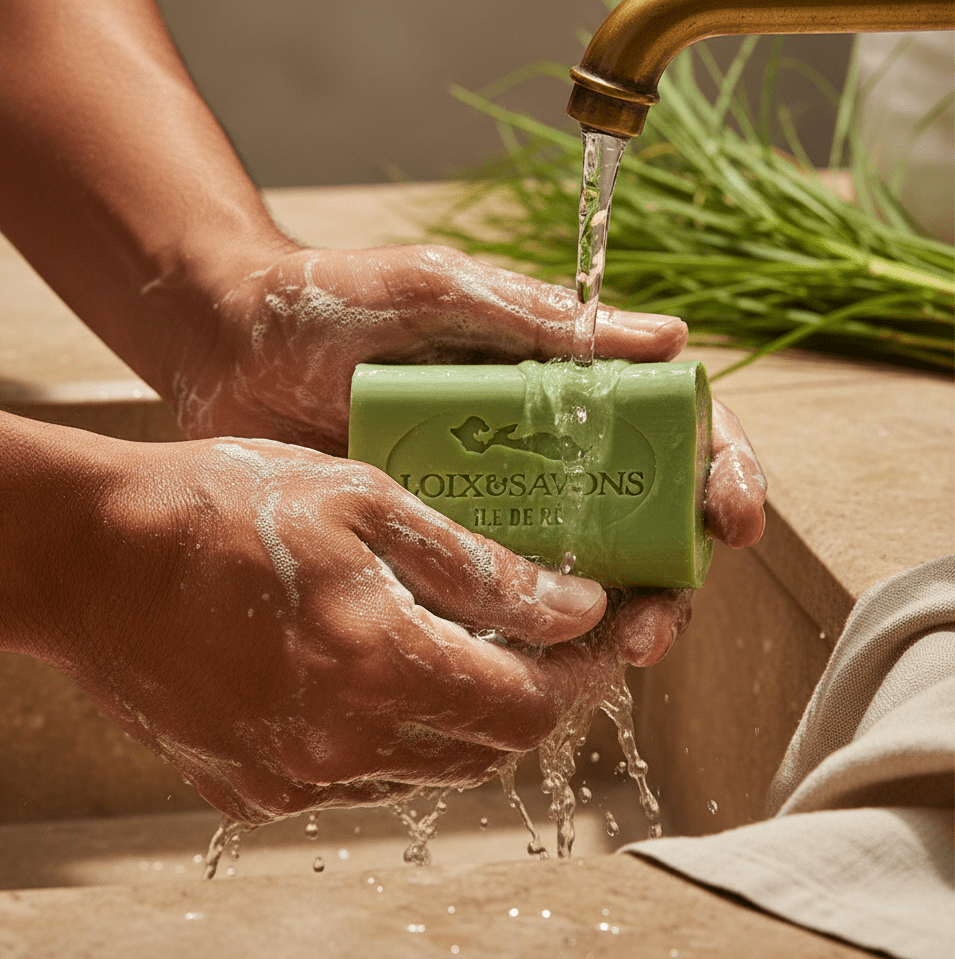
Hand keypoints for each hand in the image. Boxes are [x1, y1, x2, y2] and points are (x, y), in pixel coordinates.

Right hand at [66, 435, 624, 822]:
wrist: (88, 556)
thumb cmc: (220, 507)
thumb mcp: (362, 502)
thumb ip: (476, 567)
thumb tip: (574, 609)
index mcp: (376, 665)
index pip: (528, 705)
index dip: (582, 675)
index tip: (608, 637)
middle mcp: (339, 744)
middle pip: (486, 747)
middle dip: (534, 695)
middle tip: (546, 637)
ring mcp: (291, 776)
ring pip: (426, 765)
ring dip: (465, 714)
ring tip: (467, 645)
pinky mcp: (250, 788)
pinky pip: (358, 774)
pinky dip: (393, 730)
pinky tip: (379, 671)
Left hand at [169, 243, 764, 669]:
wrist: (226, 348)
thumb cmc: (334, 302)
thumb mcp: (439, 292)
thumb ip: (538, 319)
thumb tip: (672, 342)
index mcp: (556, 388)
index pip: (665, 429)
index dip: (717, 471)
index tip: (732, 515)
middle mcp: (535, 454)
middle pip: (639, 518)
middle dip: (673, 573)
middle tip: (661, 619)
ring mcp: (484, 507)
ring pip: (578, 574)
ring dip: (615, 621)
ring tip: (617, 653)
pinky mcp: (429, 547)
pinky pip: (492, 601)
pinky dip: (529, 636)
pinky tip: (534, 665)